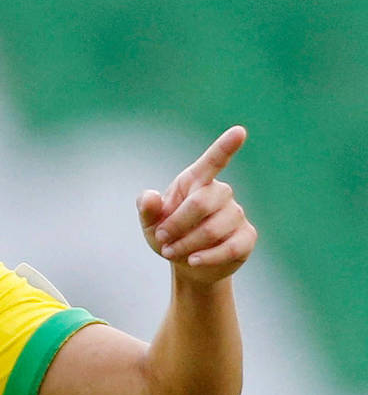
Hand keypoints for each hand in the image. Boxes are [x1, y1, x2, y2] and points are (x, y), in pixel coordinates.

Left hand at [137, 126, 257, 284]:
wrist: (187, 264)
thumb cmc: (168, 235)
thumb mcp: (150, 224)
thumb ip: (147, 209)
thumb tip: (150, 196)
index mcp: (196, 181)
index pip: (213, 161)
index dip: (226, 146)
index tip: (239, 131)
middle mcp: (220, 193)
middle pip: (202, 202)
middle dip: (177, 224)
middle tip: (161, 238)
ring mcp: (236, 214)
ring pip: (215, 227)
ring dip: (188, 243)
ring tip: (171, 252)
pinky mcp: (247, 236)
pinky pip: (231, 246)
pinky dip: (209, 256)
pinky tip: (193, 261)